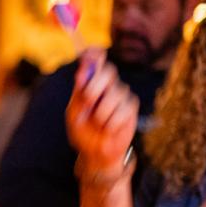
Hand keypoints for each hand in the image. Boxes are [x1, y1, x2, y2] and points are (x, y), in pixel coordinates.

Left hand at [66, 49, 138, 178]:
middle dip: (95, 86)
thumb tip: (81, 71)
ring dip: (101, 113)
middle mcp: (108, 85)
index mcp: (91, 83)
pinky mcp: (131, 108)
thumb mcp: (74, 112)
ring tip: (98, 123)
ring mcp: (121, 95)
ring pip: (115, 95)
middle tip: (88, 102)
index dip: (95, 54)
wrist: (94, 152)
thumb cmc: (82, 131)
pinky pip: (123, 111)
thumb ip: (79, 93)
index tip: (91, 54)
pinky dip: (111, 123)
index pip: (96, 60)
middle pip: (108, 72)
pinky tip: (108, 128)